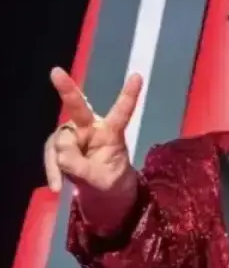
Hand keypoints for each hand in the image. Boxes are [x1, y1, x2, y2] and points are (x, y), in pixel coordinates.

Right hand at [44, 67, 141, 192]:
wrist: (102, 196)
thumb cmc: (110, 181)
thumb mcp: (103, 180)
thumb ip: (84, 168)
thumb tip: (60, 156)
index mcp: (112, 133)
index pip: (121, 112)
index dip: (129, 95)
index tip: (138, 76)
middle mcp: (91, 128)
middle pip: (78, 108)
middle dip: (67, 89)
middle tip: (56, 72)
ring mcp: (74, 135)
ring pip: (60, 140)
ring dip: (61, 161)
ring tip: (71, 181)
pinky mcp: (60, 145)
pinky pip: (52, 154)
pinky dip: (53, 170)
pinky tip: (57, 186)